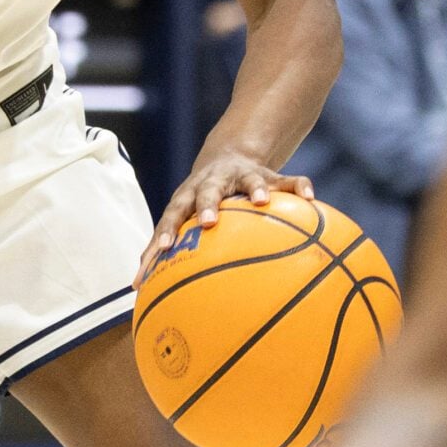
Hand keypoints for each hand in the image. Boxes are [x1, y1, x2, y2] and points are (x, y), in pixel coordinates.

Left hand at [137, 151, 313, 283]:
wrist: (228, 157)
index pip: (173, 214)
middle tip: (208, 222)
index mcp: (187, 198)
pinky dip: (298, 186)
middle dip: (206, 204)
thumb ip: (167, 250)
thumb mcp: (183, 219)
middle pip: (206, 191)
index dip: (168, 230)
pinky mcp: (269, 175)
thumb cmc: (199, 201)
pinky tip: (310, 197)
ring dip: (253, 189)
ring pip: (248, 180)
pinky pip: (287, 181)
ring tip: (261, 202)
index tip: (164, 248)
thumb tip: (137, 290)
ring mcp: (241, 176)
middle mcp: (212, 183)